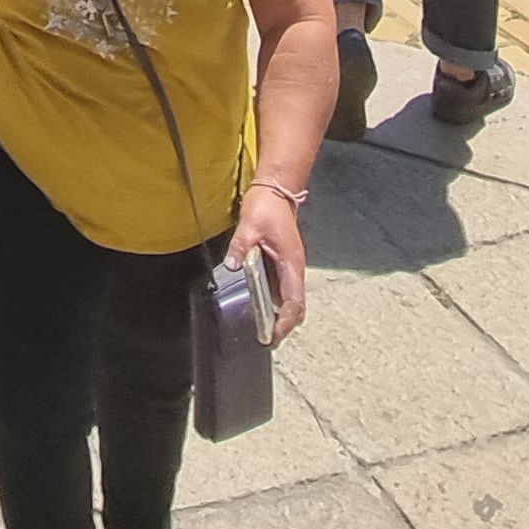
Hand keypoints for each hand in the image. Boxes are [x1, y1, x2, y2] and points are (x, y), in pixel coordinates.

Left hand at [230, 182, 309, 338]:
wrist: (276, 190)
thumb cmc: (266, 207)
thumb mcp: (249, 225)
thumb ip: (240, 246)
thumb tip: (232, 265)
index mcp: (291, 262)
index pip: (294, 300)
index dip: (285, 321)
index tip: (273, 334)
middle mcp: (294, 268)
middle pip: (296, 305)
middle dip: (285, 324)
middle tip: (267, 338)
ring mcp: (290, 266)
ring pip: (291, 298)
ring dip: (281, 314)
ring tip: (264, 328)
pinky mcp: (284, 262)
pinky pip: (283, 288)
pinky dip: (276, 302)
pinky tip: (262, 306)